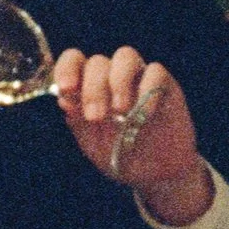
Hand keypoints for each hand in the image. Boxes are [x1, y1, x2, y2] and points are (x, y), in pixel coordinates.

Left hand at [55, 46, 211, 224]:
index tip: (66, 88)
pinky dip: (148, 89)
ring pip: (125, 56)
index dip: (66, 68)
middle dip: (93, 89)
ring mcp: (138, 77)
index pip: (74, 61)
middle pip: (97, 62)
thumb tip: (64, 99)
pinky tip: (144, 114)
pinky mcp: (164, 84)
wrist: (155, 173)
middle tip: (96, 117)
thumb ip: (79, 122)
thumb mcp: (93, 145)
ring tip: (120, 110)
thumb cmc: (119, 155)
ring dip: (118, 81)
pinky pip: (155, 72)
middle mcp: (111, 77)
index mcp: (87, 87)